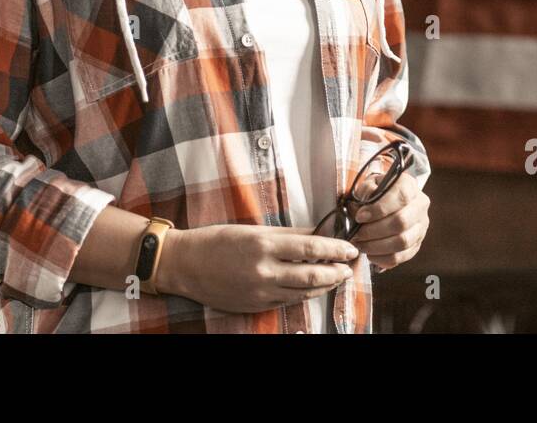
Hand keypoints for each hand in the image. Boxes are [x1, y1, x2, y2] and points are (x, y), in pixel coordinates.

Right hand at [160, 224, 358, 313]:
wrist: (185, 266)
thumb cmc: (217, 241)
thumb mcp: (252, 230)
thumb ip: (287, 233)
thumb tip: (316, 232)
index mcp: (263, 245)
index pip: (311, 246)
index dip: (335, 249)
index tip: (350, 249)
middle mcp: (264, 271)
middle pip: (312, 274)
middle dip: (336, 271)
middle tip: (349, 267)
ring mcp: (261, 292)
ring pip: (303, 292)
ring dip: (324, 285)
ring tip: (336, 277)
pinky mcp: (256, 305)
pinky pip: (288, 301)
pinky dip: (304, 294)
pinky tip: (313, 287)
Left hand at [350, 167, 429, 272]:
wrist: (386, 201)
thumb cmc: (375, 192)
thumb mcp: (369, 184)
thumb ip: (365, 191)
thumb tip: (362, 210)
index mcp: (409, 185)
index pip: (400, 197)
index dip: (379, 209)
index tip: (359, 217)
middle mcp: (420, 205)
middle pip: (401, 222)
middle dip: (374, 231)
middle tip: (356, 234)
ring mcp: (421, 226)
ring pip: (402, 242)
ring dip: (377, 246)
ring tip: (361, 245)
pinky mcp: (417, 244)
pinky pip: (402, 256)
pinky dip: (383, 259)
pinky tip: (370, 254)